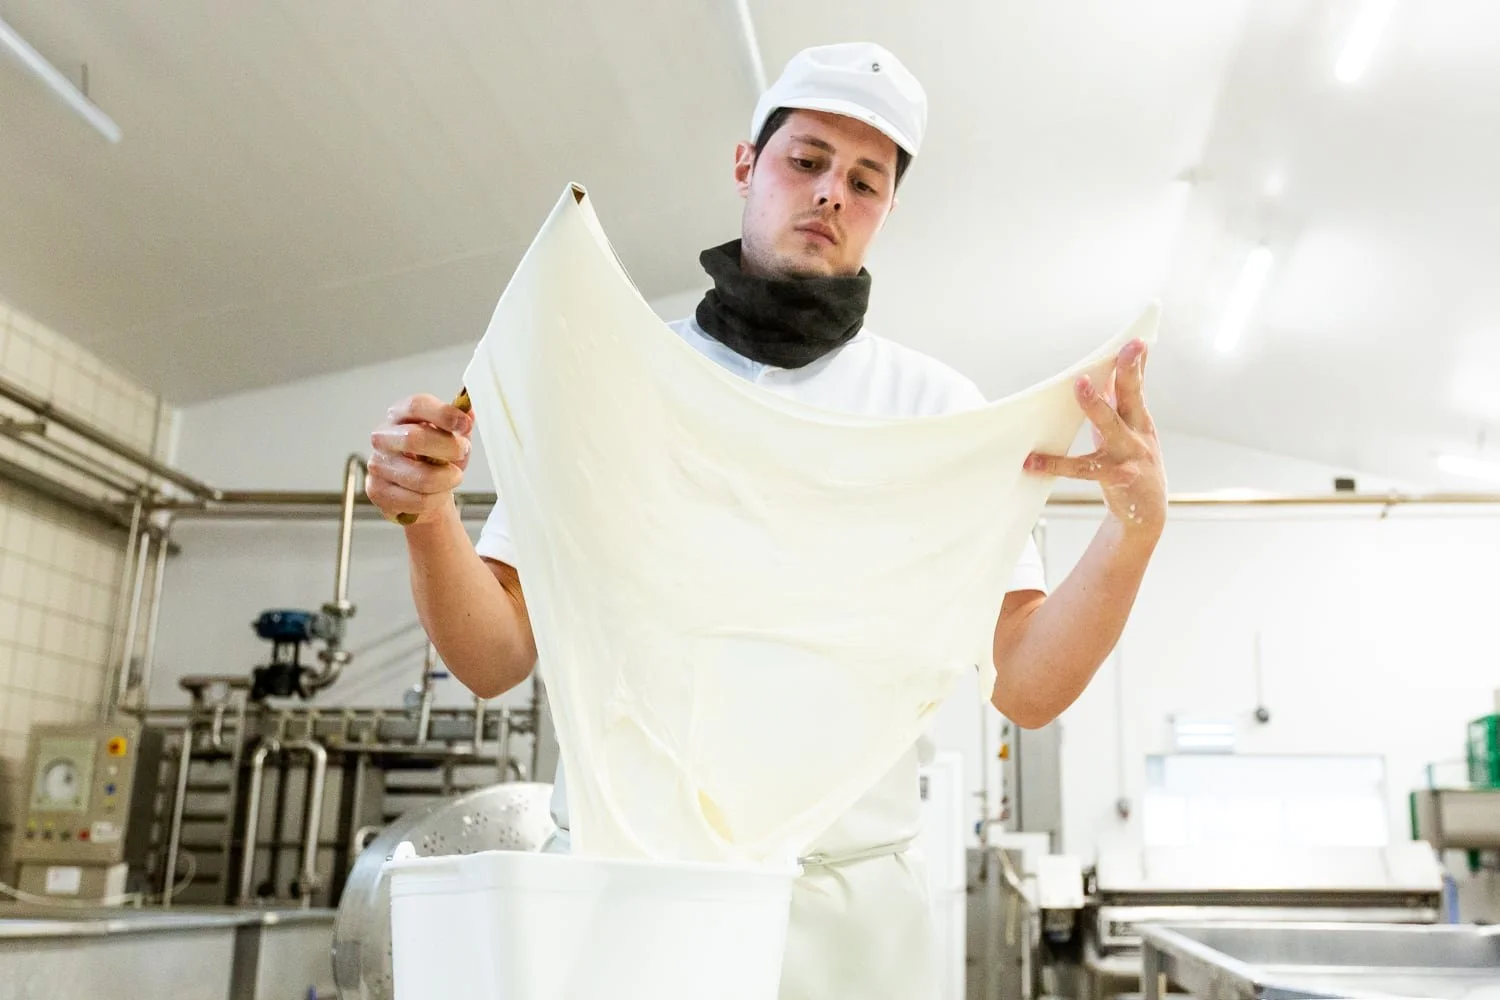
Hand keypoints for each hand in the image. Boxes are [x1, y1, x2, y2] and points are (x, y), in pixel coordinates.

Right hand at [366, 394, 473, 525]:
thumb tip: (469, 411)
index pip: (416, 405)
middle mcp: (383, 436)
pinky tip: (437, 494)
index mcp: (401, 415)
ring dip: (447, 480)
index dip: (443, 413)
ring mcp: (377, 464)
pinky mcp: (377, 491)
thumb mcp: (453, 437)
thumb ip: (461, 424)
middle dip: (447, 448)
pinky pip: (417, 500)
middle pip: (413, 438)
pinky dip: (436, 500)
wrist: (425, 492)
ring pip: (421, 476)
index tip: (464, 424)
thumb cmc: (437, 459)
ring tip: (453, 477)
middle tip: (462, 453)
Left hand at [1023, 339, 1165, 537]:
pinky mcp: (1117, 478)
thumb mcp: (1129, 431)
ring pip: (1110, 424)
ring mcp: (1130, 455)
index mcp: (1139, 420)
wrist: (1146, 511)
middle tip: (1126, 349)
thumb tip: (1111, 374)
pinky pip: (1083, 469)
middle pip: (1133, 397)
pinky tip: (1032, 462)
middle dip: (1131, 372)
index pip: (1138, 386)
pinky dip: (1056, 464)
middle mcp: (1139, 434)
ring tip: (1079, 385)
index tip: (1136, 341)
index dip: (1137, 363)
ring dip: (1095, 404)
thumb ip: (1119, 403)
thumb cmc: (1131, 463)